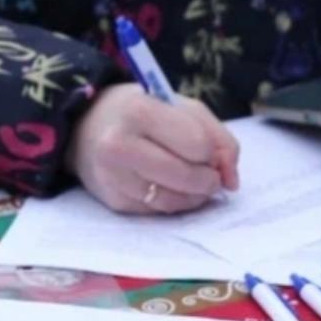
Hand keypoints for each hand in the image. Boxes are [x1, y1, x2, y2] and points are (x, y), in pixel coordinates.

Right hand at [68, 83, 239, 213]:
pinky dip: (175, 203)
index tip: (206, 148)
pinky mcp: (114, 200)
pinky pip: (159, 211)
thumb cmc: (145, 113)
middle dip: (208, 179)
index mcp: (139, 111)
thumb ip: (218, 138)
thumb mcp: (183, 108)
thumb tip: (231, 181)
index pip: (196, 144)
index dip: (210, 151)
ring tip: (194, 180)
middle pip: (186, 177)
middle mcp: (119, 145)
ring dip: (194, 195)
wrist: (90, 127)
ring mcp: (113, 177)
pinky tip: (171, 187)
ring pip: (174, 201)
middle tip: (209, 173)